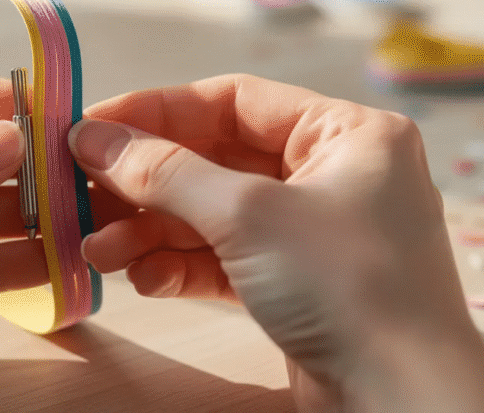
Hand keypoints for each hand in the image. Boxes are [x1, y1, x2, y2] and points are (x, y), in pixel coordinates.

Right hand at [70, 74, 483, 412]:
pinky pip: (226, 258)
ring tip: (97, 248)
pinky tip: (142, 277)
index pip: (234, 100)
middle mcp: (334, 174)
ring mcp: (314, 233)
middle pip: (217, 159)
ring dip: (152, 229)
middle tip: (81, 191)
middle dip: (147, 182)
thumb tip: (92, 138)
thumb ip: (165, 172)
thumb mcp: (247, 216)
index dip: (157, 111)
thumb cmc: (349, 288)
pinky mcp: (297, 284)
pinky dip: (181, 266)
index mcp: (346, 133)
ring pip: (215, 214)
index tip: (92, 126)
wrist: (402, 406)